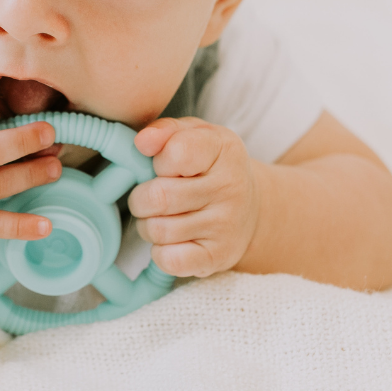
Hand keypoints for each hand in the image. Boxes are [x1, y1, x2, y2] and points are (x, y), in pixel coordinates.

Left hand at [127, 117, 259, 277]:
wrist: (249, 209)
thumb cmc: (209, 167)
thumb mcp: (193, 135)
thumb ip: (164, 131)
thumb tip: (142, 142)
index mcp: (224, 150)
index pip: (175, 153)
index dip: (157, 161)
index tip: (164, 166)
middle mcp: (231, 188)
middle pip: (158, 197)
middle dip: (142, 198)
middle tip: (150, 197)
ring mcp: (226, 226)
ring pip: (158, 230)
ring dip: (148, 225)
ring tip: (161, 217)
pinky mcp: (218, 257)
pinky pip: (169, 260)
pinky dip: (159, 252)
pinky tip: (172, 240)